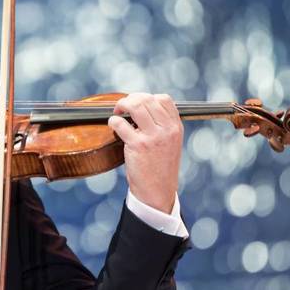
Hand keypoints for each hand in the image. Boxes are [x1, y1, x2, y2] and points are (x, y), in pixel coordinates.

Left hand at [108, 93, 183, 212]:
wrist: (157, 192)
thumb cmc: (160, 167)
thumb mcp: (170, 143)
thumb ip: (162, 125)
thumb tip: (141, 106)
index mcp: (176, 127)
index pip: (164, 99)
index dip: (147, 97)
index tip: (138, 104)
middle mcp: (167, 130)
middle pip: (147, 99)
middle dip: (131, 99)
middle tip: (123, 107)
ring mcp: (153, 137)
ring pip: (135, 106)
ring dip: (122, 105)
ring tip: (118, 113)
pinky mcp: (138, 146)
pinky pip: (121, 123)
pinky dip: (113, 121)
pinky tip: (113, 125)